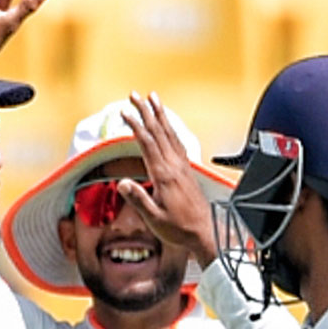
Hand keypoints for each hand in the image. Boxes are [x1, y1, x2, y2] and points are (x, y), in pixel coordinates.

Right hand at [111, 92, 218, 260]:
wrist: (204, 234)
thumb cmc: (179, 229)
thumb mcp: (154, 218)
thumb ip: (138, 199)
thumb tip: (122, 184)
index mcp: (164, 175)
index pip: (147, 143)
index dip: (136, 125)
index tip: (125, 111)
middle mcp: (175, 166)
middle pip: (159, 132)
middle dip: (146, 111)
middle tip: (135, 94)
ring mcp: (183, 167)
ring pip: (171, 134)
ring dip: (161, 115)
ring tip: (154, 99)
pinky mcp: (188, 171)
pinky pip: (178, 143)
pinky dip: (171, 130)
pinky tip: (168, 126)